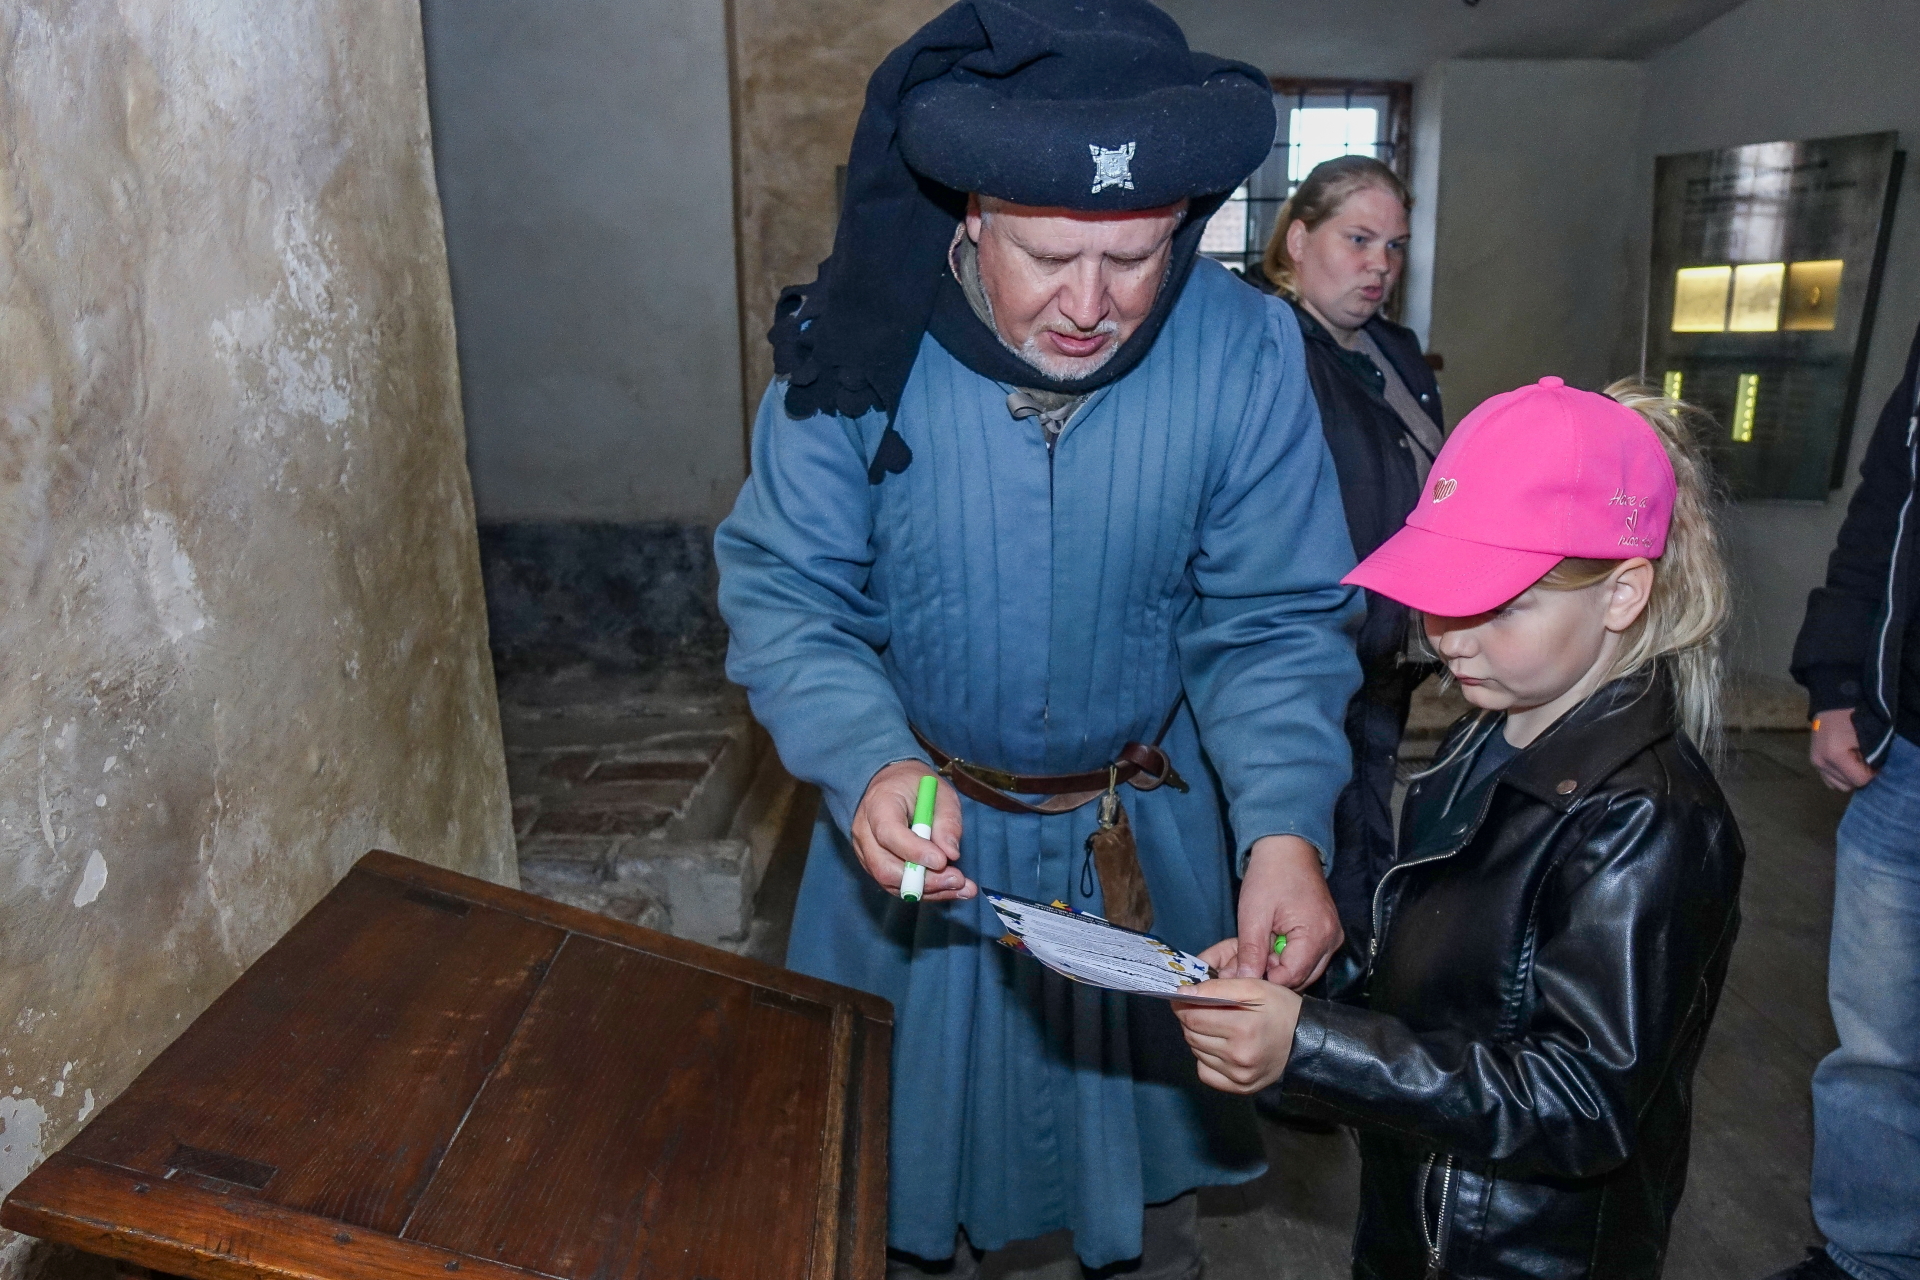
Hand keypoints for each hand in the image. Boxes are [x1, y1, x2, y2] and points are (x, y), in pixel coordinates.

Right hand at [850, 761, 975, 900]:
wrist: (890, 785)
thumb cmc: (915, 785)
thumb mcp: (940, 791)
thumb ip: (947, 820)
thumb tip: (950, 854)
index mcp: (878, 804)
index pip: (889, 834)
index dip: (914, 851)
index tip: (942, 861)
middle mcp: (864, 832)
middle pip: (885, 867)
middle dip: (924, 880)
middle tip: (958, 880)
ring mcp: (866, 853)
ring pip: (891, 883)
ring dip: (929, 891)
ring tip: (963, 889)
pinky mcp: (874, 867)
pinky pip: (897, 885)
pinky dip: (925, 891)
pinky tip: (951, 888)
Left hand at [1174, 979, 1302, 1093]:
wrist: (1306, 1041)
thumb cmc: (1280, 1009)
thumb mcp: (1254, 987)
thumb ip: (1217, 987)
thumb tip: (1182, 993)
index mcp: (1242, 1028)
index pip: (1192, 1017)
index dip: (1184, 1005)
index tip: (1186, 998)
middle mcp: (1239, 1056)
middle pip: (1191, 1035)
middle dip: (1191, 1019)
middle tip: (1204, 1010)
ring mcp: (1239, 1076)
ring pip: (1196, 1052)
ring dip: (1200, 1037)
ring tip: (1218, 1028)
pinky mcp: (1240, 1088)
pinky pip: (1205, 1072)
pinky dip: (1206, 1059)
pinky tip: (1220, 1049)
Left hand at [1230, 835, 1341, 988]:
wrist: (1288, 848)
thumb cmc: (1270, 876)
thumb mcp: (1253, 915)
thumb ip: (1251, 952)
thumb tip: (1243, 980)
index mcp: (1316, 936)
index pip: (1291, 978)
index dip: (1265, 978)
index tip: (1245, 968)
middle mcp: (1332, 941)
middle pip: (1302, 978)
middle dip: (1273, 974)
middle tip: (1250, 958)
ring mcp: (1333, 938)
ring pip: (1306, 970)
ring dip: (1282, 966)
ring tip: (1262, 946)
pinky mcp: (1328, 934)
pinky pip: (1310, 958)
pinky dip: (1291, 957)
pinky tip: (1274, 942)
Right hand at [1810, 708, 1875, 791]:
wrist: (1833, 703)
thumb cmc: (1854, 718)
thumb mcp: (1868, 738)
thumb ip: (1871, 758)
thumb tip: (1873, 772)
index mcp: (1835, 756)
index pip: (1859, 780)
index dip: (1871, 773)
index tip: (1875, 762)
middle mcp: (1821, 762)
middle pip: (1848, 785)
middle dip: (1859, 775)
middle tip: (1864, 760)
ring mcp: (1815, 763)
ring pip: (1838, 785)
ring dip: (1849, 777)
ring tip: (1853, 761)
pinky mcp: (1813, 761)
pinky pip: (1829, 779)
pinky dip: (1839, 775)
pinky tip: (1844, 764)